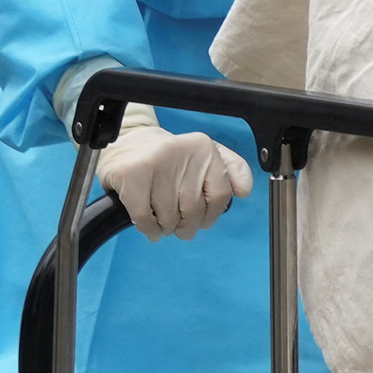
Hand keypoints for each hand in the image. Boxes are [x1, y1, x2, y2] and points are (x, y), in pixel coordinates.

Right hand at [99, 103, 252, 240]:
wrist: (128, 143)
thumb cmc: (169, 158)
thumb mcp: (205, 155)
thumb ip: (231, 169)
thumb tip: (244, 192)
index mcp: (204, 148)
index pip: (221, 193)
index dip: (212, 214)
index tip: (204, 220)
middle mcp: (183, 152)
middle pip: (194, 208)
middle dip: (187, 226)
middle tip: (181, 227)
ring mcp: (156, 162)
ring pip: (170, 216)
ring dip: (167, 228)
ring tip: (163, 224)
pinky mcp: (131, 174)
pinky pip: (145, 217)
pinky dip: (149, 229)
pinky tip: (150, 227)